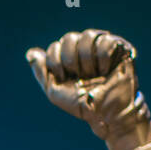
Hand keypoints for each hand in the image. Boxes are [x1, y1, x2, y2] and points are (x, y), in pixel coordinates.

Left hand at [25, 29, 149, 140]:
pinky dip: (103, 59)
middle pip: (69, 38)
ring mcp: (101, 46)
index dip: (56, 62)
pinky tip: (105, 70)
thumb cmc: (81, 105)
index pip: (55, 47)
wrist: (105, 114)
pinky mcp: (120, 47)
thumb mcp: (54, 91)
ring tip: (93, 74)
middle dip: (70, 60)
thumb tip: (30, 53)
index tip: (64, 78)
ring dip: (87, 59)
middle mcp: (84, 50)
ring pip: (88, 35)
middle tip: (79, 76)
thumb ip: (42, 72)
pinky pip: (106, 41)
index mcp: (68, 58)